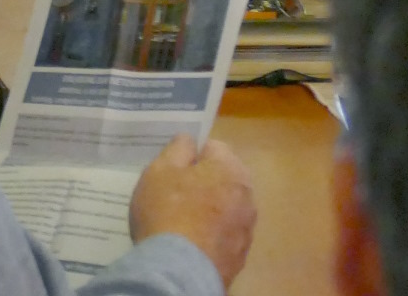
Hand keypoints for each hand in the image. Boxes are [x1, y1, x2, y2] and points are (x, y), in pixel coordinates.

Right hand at [130, 134, 255, 285]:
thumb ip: (178, 149)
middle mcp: (247, 194)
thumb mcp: (160, 169)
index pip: (214, 146)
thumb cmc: (168, 209)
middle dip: (204, 180)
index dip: (192, 154)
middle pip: (224, 177)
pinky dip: (212, 232)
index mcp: (230, 168)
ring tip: (182, 219)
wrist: (180, 268)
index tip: (173, 167)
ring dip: (211, 207)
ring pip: (227, 205)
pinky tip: (191, 239)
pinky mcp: (242, 252)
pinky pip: (225, 232)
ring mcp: (247, 226)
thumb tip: (190, 140)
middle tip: (175, 191)